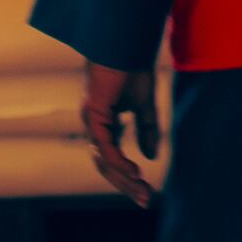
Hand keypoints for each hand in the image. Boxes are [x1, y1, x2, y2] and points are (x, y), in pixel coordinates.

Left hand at [82, 63, 162, 206]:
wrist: (125, 41)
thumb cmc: (132, 65)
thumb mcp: (145, 104)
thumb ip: (147, 130)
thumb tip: (151, 157)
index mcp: (103, 122)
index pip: (113, 158)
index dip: (128, 178)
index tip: (147, 194)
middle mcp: (94, 124)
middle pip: (107, 165)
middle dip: (126, 185)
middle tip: (146, 200)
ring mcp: (91, 119)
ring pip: (104, 160)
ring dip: (123, 178)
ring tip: (143, 191)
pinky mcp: (94, 112)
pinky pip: (105, 145)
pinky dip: (119, 160)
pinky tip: (135, 172)